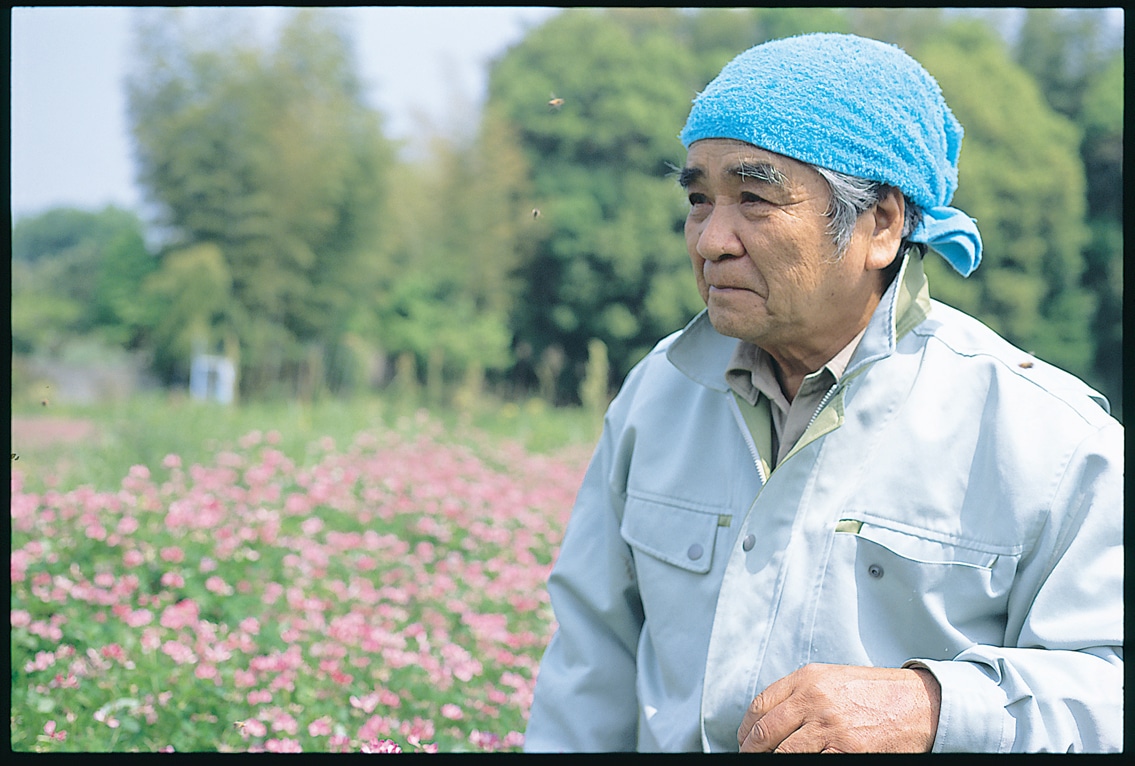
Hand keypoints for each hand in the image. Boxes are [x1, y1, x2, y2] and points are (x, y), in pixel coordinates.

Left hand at [737, 663, 939, 752]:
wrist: (919, 704)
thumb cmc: (873, 693)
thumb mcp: (831, 679)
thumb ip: (798, 693)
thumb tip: (766, 719)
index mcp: (806, 679)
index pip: (759, 707)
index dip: (745, 729)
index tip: (744, 741)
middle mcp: (813, 700)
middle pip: (763, 732)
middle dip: (751, 750)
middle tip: (750, 757)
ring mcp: (828, 728)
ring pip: (782, 753)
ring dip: (772, 760)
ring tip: (770, 764)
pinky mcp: (846, 751)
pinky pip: (811, 763)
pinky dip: (801, 765)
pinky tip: (803, 763)